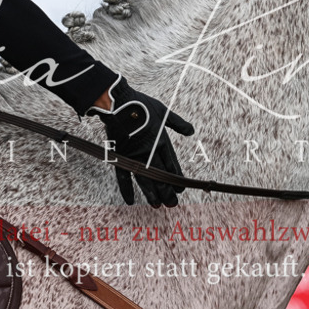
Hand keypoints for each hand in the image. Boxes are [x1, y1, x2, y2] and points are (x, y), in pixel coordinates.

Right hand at [88, 77, 194, 205]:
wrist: (118, 103)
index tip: (181, 190)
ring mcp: (134, 156)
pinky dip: (126, 189)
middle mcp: (149, 152)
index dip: (177, 179)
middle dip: (167, 192)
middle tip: (172, 204)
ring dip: (151, 194)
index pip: (171, 165)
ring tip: (158, 206)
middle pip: (160, 177)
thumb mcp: (164, 111)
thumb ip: (178, 123)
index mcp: (160, 142)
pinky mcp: (120, 157)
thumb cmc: (141, 105)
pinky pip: (123, 177)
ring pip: (145, 180)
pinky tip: (130, 201)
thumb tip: (191, 131)